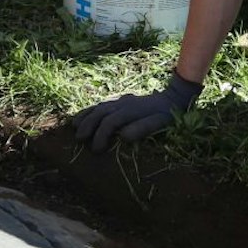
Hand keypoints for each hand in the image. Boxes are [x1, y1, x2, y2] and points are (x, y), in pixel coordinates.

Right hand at [71, 72, 201, 152]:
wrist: (173, 97)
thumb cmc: (167, 115)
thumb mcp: (159, 123)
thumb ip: (142, 128)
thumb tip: (123, 136)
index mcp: (131, 110)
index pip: (110, 122)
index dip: (101, 136)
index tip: (96, 150)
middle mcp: (123, 103)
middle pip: (100, 113)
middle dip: (88, 126)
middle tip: (80, 141)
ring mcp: (121, 100)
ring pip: (98, 107)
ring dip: (85, 117)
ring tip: (74, 128)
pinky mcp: (120, 101)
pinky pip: (101, 104)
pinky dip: (90, 110)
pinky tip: (82, 117)